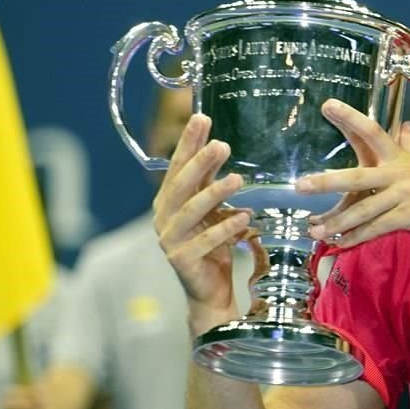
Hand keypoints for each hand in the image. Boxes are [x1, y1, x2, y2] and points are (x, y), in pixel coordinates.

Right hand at [152, 114, 250, 336]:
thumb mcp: (212, 209)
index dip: (189, 142)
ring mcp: (170, 240)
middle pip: (181, 185)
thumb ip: (211, 182)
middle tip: (221, 144)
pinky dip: (225, 228)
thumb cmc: (211, 245)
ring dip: (214, 193)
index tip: (202, 118)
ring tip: (237, 178)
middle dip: (199, 162)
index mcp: (169, 201)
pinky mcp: (182, 260)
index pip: (178, 166)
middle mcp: (164, 218)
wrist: (208, 290)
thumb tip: (219, 145)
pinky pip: (205, 241)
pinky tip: (244, 217)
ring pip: (191, 212)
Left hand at [294, 99, 409, 248]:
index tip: (328, 105)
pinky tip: (340, 243)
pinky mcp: (409, 217)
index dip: (349, 117)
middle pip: (356, 177)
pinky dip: (356, 238)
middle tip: (300, 185)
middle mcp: (399, 174)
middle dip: (326, 182)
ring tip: (314, 229)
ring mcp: (403, 196)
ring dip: (336, 222)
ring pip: (361, 211)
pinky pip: (375, 229)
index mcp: (401, 157)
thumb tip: (404, 125)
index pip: (372, 132)